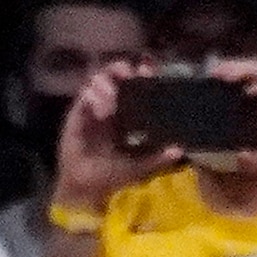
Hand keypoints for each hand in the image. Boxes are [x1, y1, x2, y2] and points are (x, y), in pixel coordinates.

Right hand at [50, 62, 178, 204]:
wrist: (86, 188)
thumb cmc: (111, 175)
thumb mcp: (139, 166)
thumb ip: (157, 158)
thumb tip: (179, 150)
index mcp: (126, 113)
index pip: (134, 85)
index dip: (141, 73)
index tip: (148, 69)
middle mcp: (109, 106)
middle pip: (113, 74)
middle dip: (120, 68)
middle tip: (128, 73)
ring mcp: (91, 108)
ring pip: (96, 80)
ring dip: (105, 84)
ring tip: (112, 98)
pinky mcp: (77, 115)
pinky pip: (83, 97)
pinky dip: (93, 98)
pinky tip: (102, 111)